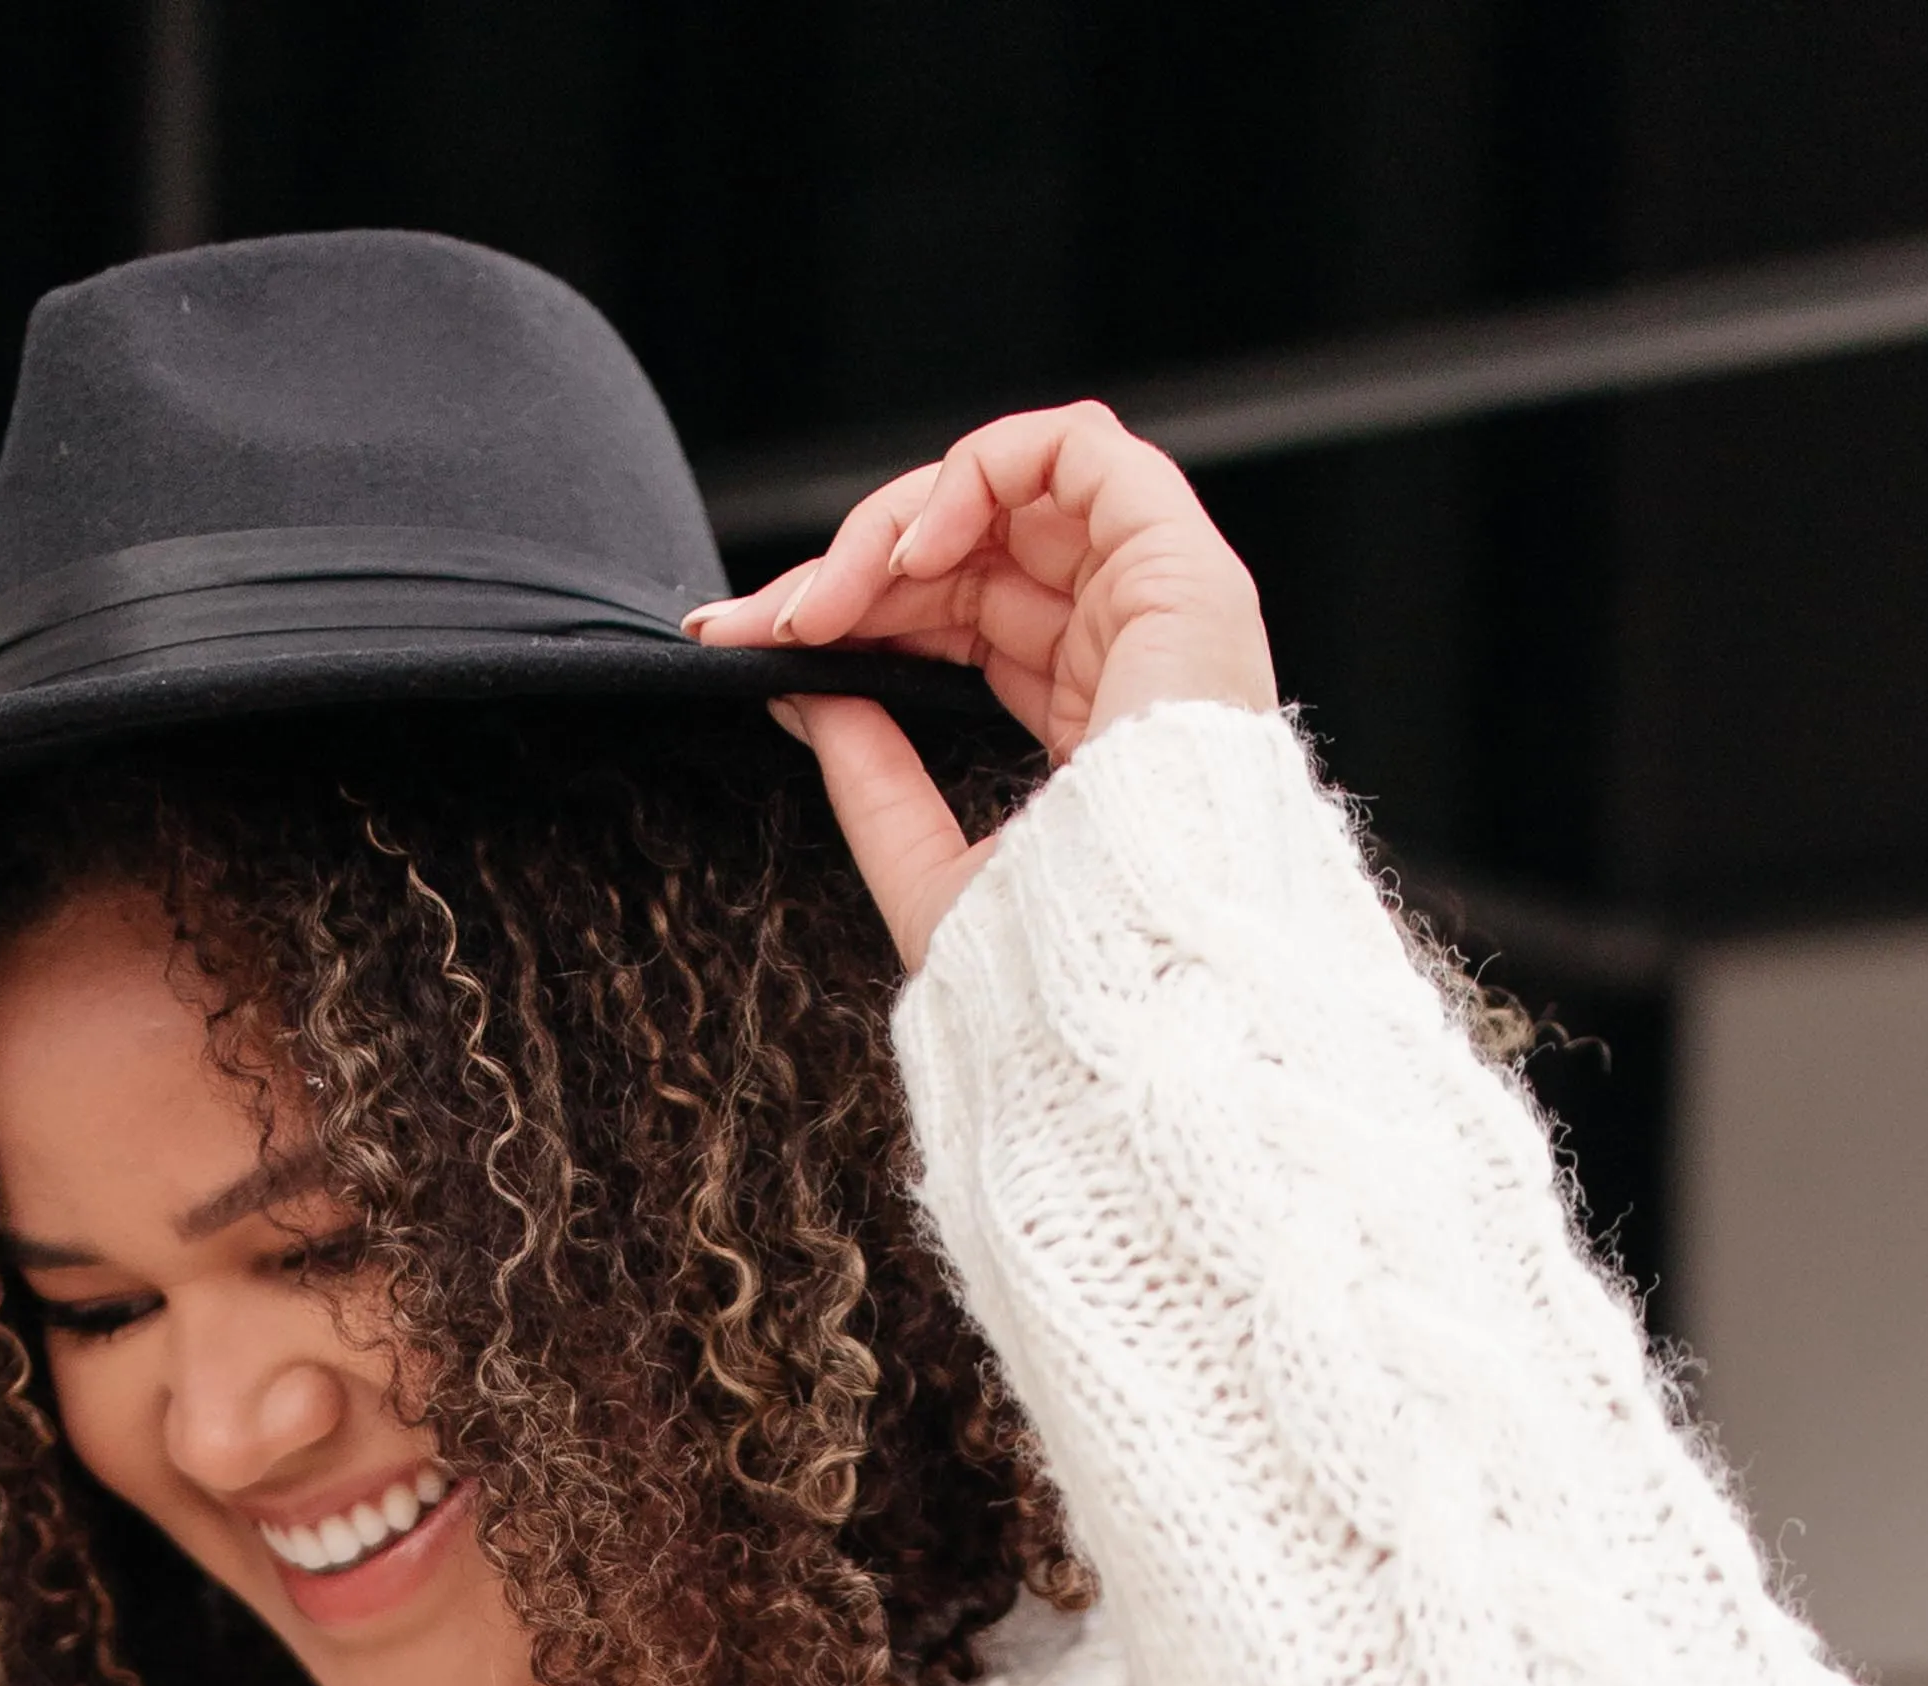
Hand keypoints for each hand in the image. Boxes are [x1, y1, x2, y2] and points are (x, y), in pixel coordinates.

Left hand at [687, 401, 1274, 973]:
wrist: (1140, 994)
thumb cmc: (1062, 971)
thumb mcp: (928, 865)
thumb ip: (868, 774)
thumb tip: (797, 685)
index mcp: (1081, 712)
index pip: (954, 618)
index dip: (852, 611)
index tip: (744, 643)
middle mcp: (1123, 646)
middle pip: (968, 552)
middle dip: (848, 571)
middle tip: (760, 625)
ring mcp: (1158, 601)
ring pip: (1011, 489)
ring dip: (897, 522)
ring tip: (831, 601)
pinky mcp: (1183, 569)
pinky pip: (1080, 449)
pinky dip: (981, 473)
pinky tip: (914, 555)